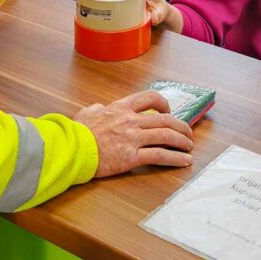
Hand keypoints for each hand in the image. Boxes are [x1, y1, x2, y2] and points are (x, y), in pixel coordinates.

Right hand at [74, 90, 193, 176]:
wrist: (71, 149)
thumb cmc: (76, 133)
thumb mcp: (86, 114)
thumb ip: (96, 109)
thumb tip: (99, 108)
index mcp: (121, 108)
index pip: (149, 98)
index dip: (163, 104)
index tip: (168, 111)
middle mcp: (130, 120)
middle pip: (164, 120)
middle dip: (180, 126)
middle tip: (187, 133)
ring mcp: (133, 138)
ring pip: (166, 136)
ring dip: (182, 141)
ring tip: (189, 146)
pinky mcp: (132, 157)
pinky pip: (159, 156)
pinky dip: (175, 158)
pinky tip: (184, 161)